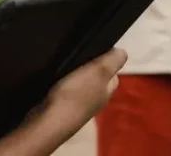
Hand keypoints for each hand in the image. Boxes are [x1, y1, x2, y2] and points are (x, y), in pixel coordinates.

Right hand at [0, 48, 127, 155]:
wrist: (48, 121)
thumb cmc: (76, 94)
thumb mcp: (100, 71)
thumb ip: (114, 60)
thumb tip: (122, 52)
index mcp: (107, 91)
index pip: (113, 73)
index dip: (106, 60)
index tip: (94, 49)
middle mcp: (96, 101)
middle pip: (96, 79)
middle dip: (89, 66)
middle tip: (78, 54)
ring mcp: (78, 107)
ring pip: (81, 85)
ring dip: (74, 74)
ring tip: (65, 63)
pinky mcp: (62, 109)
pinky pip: (66, 92)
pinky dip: (62, 84)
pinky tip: (55, 79)